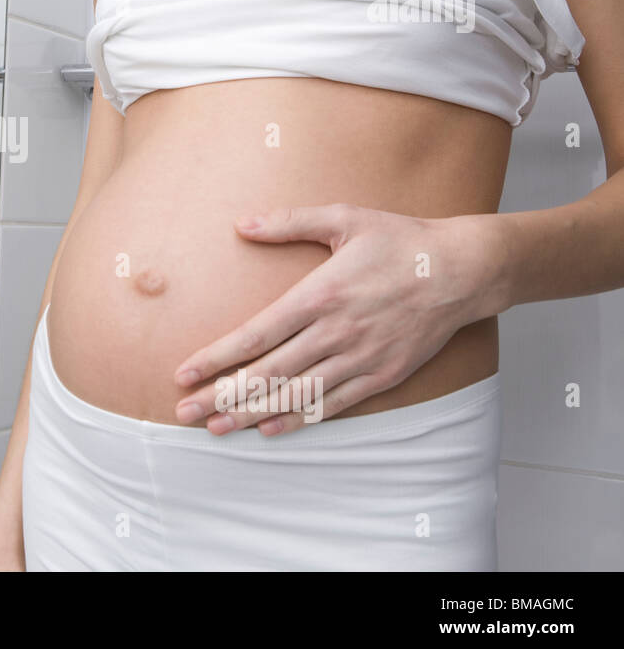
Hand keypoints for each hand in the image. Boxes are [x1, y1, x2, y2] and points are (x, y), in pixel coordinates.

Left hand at [171, 204, 505, 436]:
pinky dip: (299, 419)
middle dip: (222, 394)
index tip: (184, 373)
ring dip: (253, 413)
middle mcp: (336, 332)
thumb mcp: (345, 218)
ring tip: (216, 428)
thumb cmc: (400, 241)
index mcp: (320, 295)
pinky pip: (334, 404)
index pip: (256, 335)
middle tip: (184, 412)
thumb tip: (242, 224)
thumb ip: (289, 222)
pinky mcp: (383, 374)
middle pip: (268, 372)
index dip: (216, 357)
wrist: (464, 270)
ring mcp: (360, 357)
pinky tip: (269, 429)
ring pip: (296, 394)